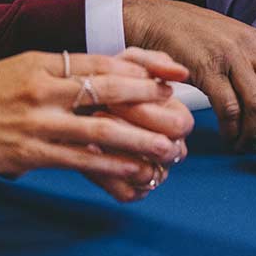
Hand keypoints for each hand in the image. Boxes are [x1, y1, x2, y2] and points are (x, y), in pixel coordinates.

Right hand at [0, 51, 190, 201]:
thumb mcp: (16, 68)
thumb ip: (57, 71)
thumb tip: (97, 74)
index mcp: (41, 62)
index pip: (102, 61)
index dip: (141, 68)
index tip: (170, 74)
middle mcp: (43, 88)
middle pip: (109, 90)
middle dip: (150, 99)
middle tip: (180, 107)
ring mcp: (36, 122)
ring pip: (100, 129)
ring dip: (140, 140)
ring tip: (168, 148)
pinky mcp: (28, 153)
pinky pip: (78, 159)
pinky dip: (110, 164)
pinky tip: (132, 168)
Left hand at [87, 47, 194, 201]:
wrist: (74, 102)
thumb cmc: (108, 80)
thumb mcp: (130, 62)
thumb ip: (155, 63)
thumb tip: (181, 73)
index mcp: (177, 117)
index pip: (180, 124)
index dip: (149, 113)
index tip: (116, 101)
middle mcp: (171, 146)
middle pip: (167, 150)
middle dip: (131, 133)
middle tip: (100, 118)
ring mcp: (154, 170)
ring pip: (148, 174)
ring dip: (118, 155)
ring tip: (89, 138)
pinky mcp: (132, 188)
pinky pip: (128, 193)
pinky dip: (107, 177)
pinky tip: (86, 158)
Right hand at [123, 0, 255, 151]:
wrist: (155, 18)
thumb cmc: (190, 35)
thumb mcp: (229, 42)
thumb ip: (248, 66)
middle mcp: (249, 47)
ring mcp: (229, 57)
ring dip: (253, 130)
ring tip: (244, 143)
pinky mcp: (206, 69)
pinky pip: (227, 107)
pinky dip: (231, 127)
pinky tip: (227, 135)